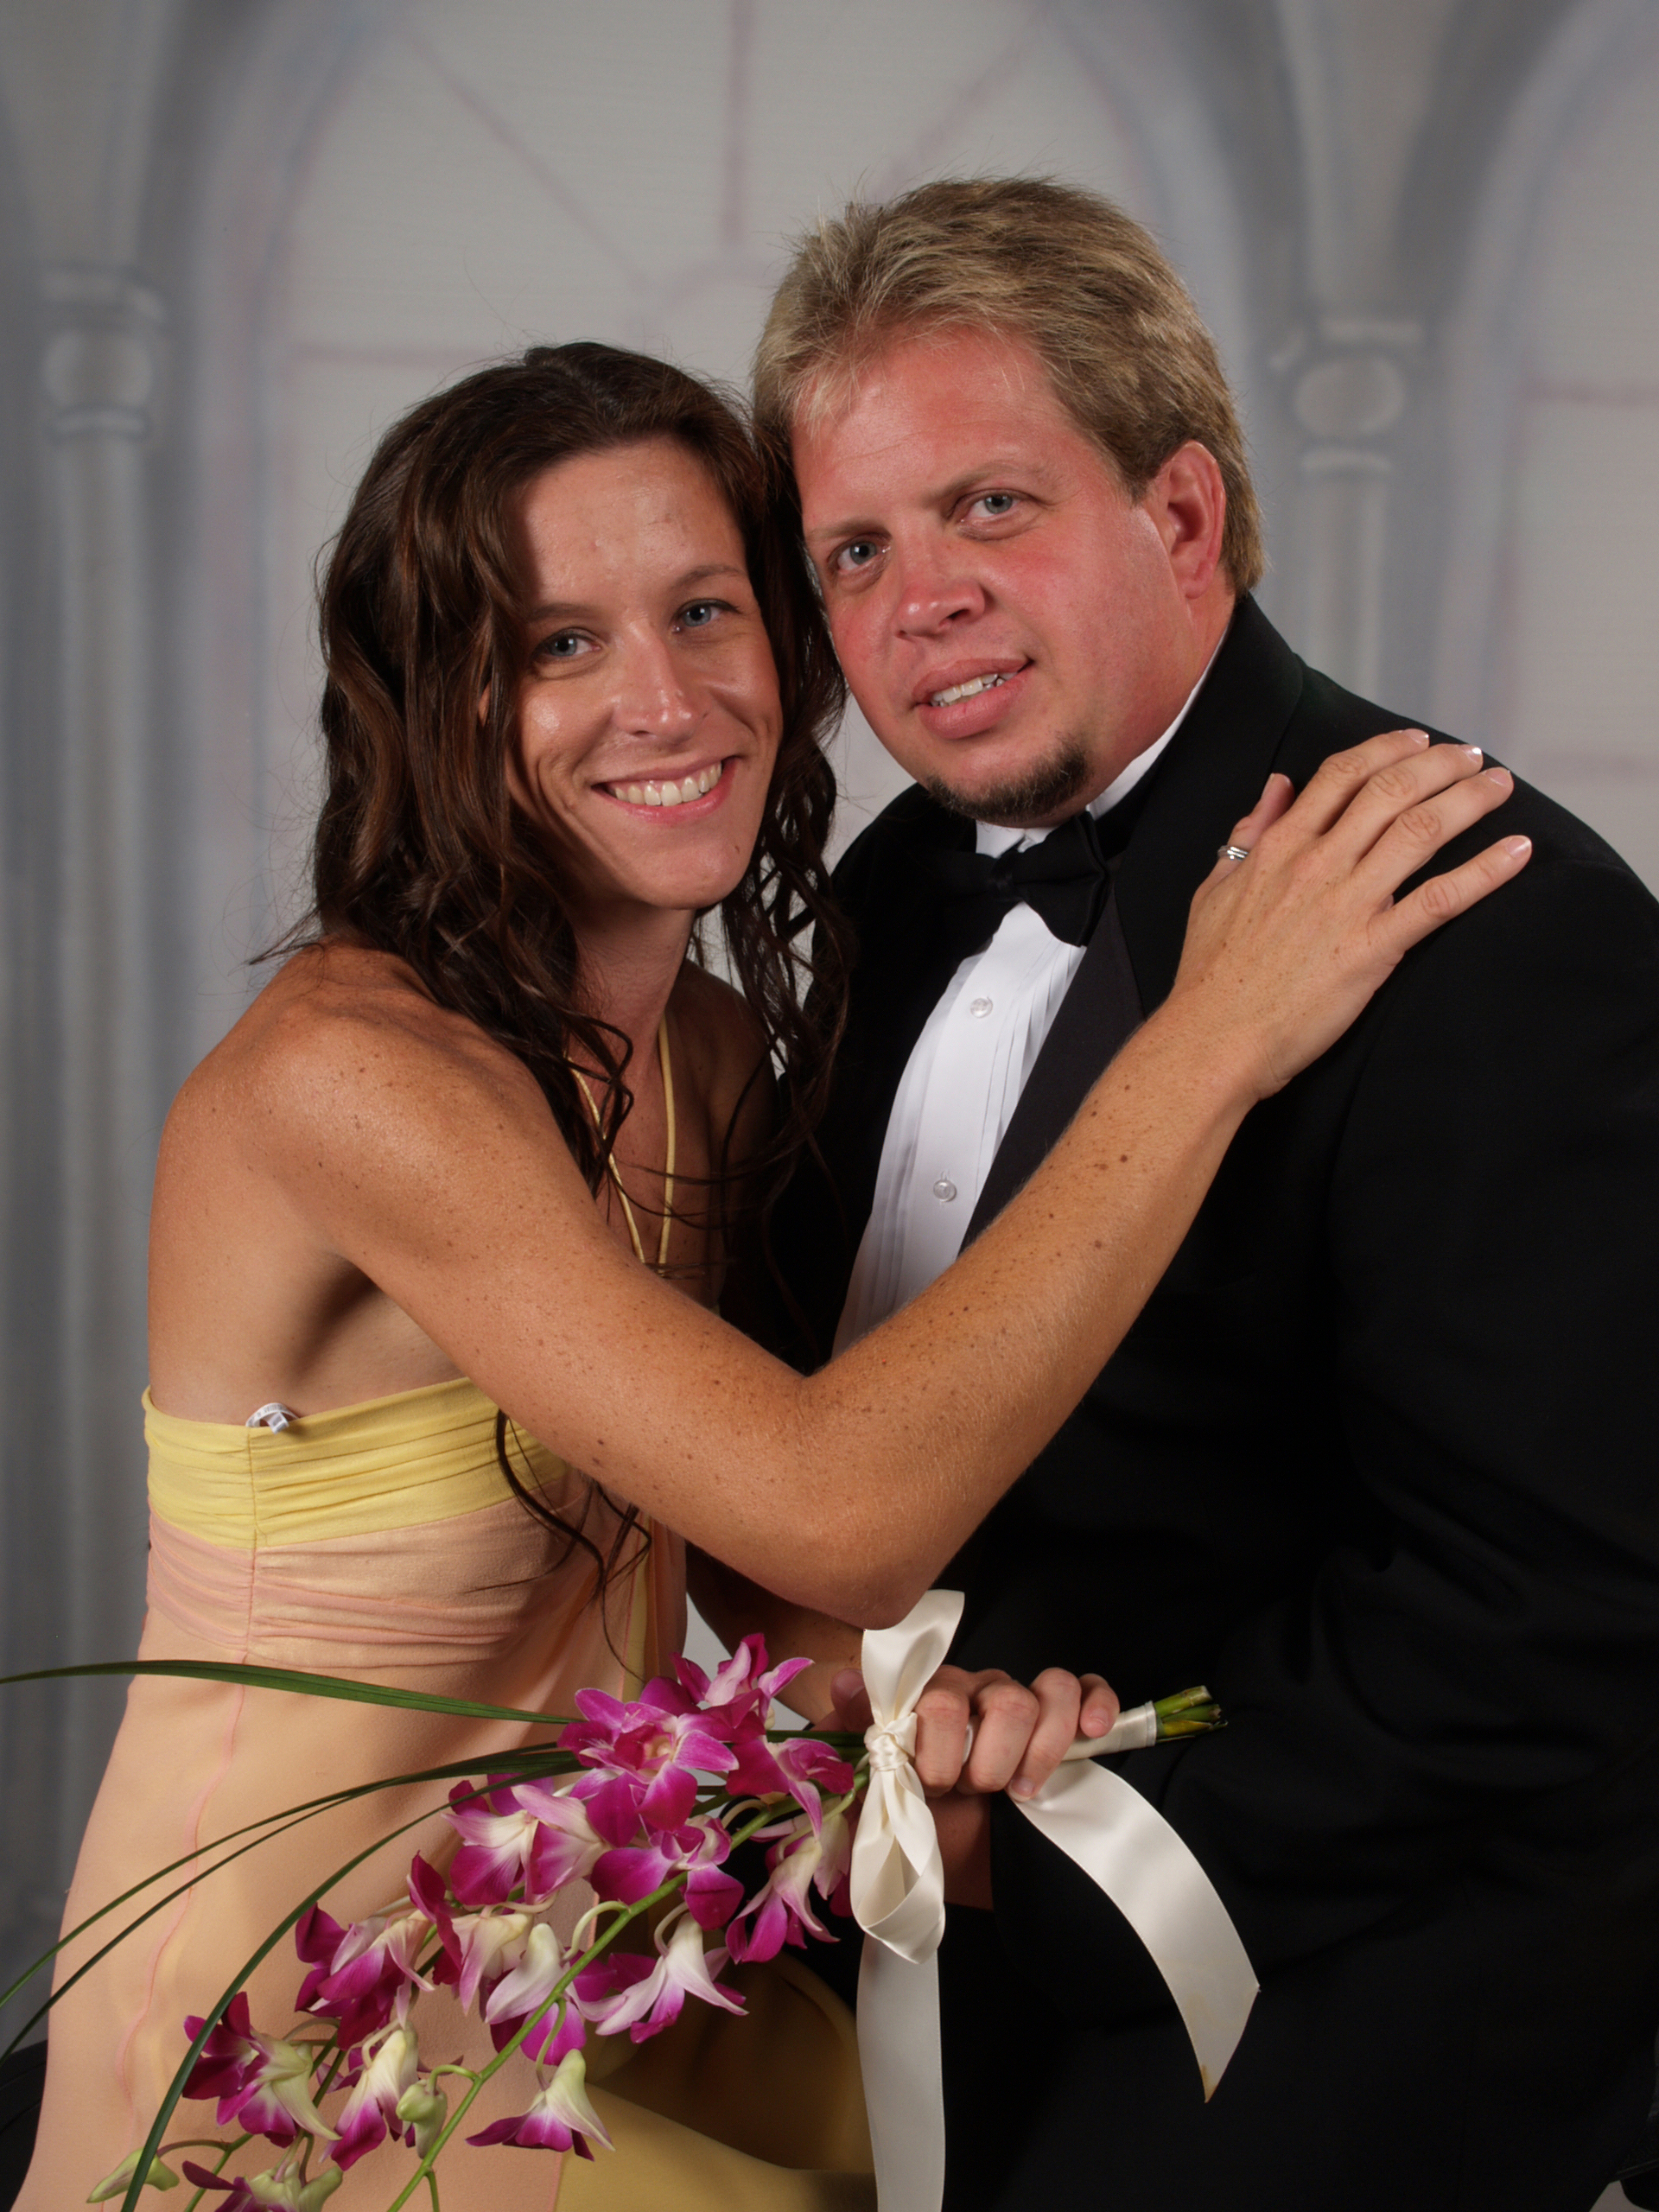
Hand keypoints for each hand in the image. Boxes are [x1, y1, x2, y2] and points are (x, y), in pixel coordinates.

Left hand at [826, 1662, 1119, 1911]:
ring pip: (1049, 1693)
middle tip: (973, 1793)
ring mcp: (1024, 1704)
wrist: (969, 1877)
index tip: (932, 1789)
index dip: (939, 1750)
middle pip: (1001, 1696)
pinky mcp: (1067, 1724)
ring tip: (1020, 1792)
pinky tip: (1091, 1734)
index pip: (941, 1697)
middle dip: (988, 1761)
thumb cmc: (923, 1835)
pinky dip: (1093, 1707)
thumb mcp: (878, 1800)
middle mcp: (977, 1693)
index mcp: (930, 1704)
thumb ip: (855, 1740)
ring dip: (1037, 1753)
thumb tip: (843, 1681)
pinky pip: (1088, 1689)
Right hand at [1169, 730, 1530, 1099]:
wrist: (1212, 1038)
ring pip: (1420, 831)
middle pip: (1390, 791)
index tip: (1418, 741)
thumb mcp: (1215, 888)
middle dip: (1439, 764)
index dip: (1387, 749)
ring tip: (1498, 787)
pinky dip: (1483, 872)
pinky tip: (1515, 853)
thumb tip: (1277, 786)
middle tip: (1470, 757)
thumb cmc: (1210, 975)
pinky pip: (1438, 901)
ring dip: (1469, 801)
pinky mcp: (1371, 950)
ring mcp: (1346, 905)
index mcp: (1278, 848)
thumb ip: (1249, 832)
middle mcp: (1316, 865)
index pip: (1340, 775)